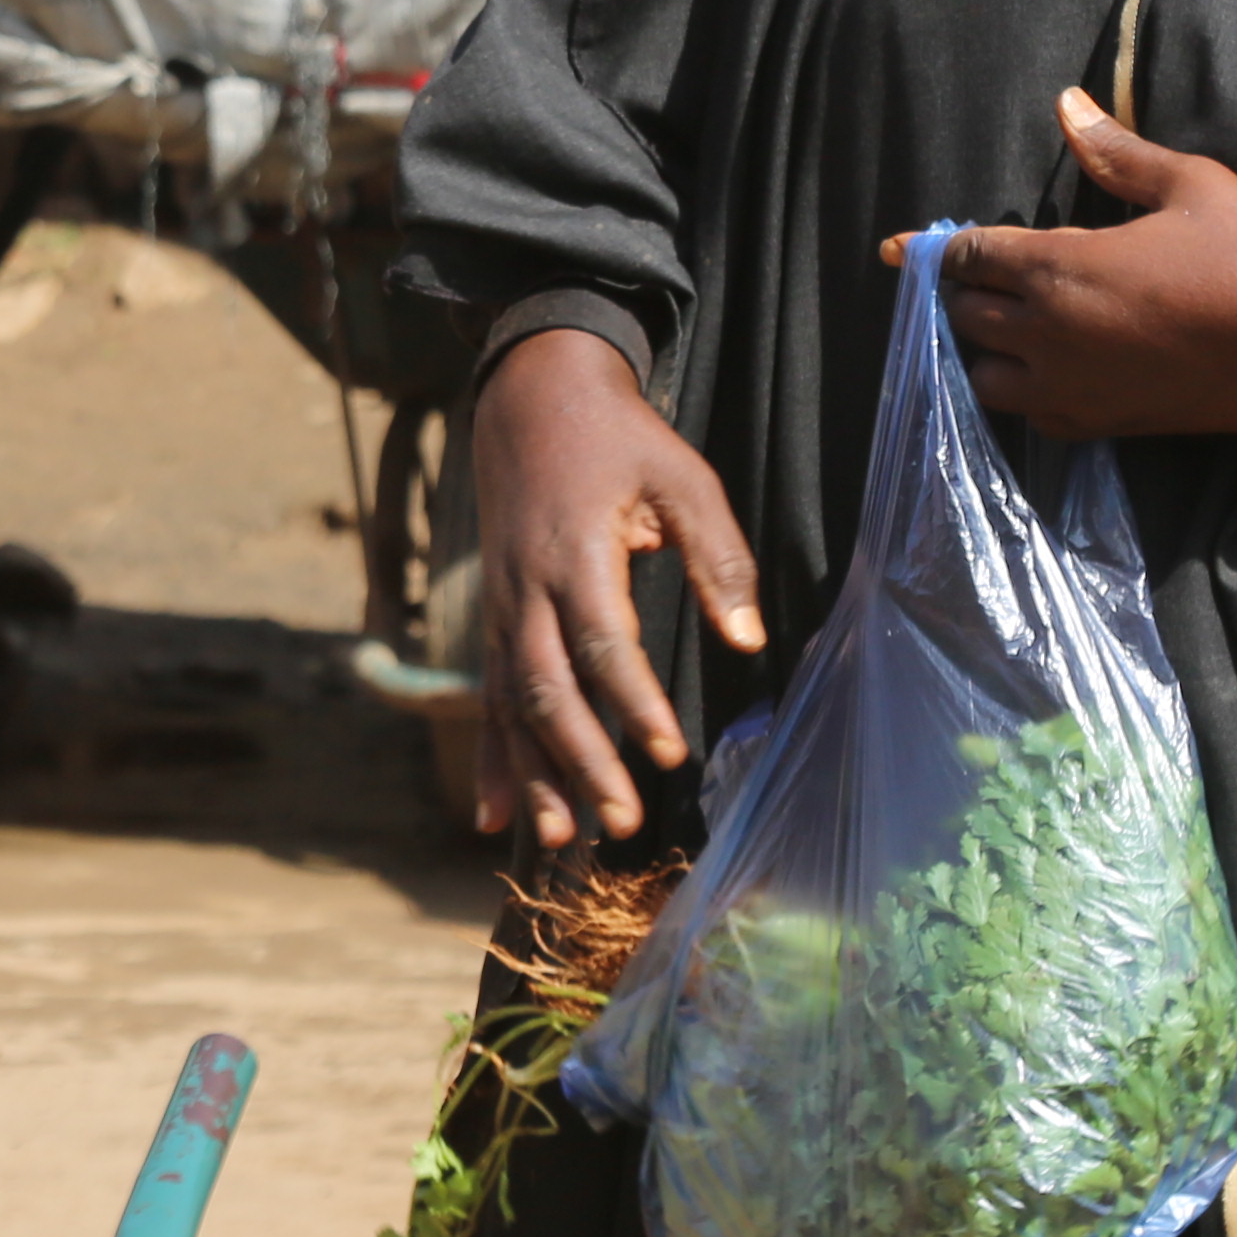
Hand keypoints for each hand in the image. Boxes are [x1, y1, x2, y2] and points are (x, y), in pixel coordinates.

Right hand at [467, 325, 768, 847]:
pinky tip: (497, 818)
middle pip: (546, 689)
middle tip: (624, 819)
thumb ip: (715, 554)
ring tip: (564, 839)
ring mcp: (502, 608)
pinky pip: (489, 698)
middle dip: (581, 760)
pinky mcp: (495, 620)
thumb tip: (747, 638)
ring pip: (511, 704)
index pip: (600, 640)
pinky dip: (493, 760)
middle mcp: (525, 589)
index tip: (667, 750)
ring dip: (536, 774)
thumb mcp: (681, 475)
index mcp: (573, 552)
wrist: (529, 397)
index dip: (631, 699)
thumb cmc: (619, 438)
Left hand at [918, 88, 1236, 451]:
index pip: (967, 256)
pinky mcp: (1100, 425)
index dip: (942, 247)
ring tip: (1013, 324)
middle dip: (964, 292)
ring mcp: (1070, 387)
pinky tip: (1051, 369)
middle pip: (963, 315)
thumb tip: (1067, 103)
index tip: (917, 244)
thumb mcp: (1190, 183)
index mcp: (1057, 268)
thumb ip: (1116, 151)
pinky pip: (1030, 416)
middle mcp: (1048, 333)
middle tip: (985, 275)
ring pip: (983, 376)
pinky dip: (1025, 393)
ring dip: (985, 349)